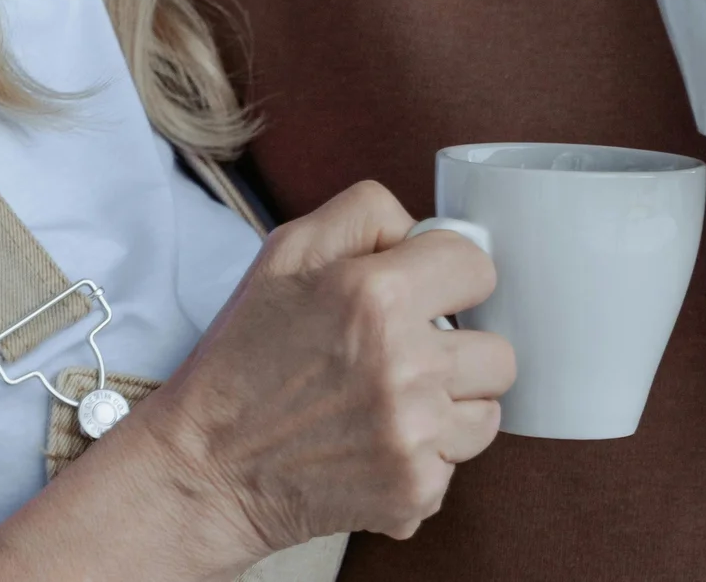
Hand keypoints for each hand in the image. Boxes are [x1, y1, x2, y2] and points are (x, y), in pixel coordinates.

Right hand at [121, 181, 513, 561]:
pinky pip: (456, 465)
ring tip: (389, 405)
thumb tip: (425, 229)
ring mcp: (415, 435)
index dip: (449, 278)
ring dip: (450, 409)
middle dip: (457, 351)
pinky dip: (423, 459)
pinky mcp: (415, 490)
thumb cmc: (244, 356)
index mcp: (378, 295)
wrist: (207, 468)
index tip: (423, 295)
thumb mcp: (285, 253)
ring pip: (488, 412)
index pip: (479, 267)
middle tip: (403, 358)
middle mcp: (407, 365)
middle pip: (498, 350)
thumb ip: (365, 214)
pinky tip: (373, 448)